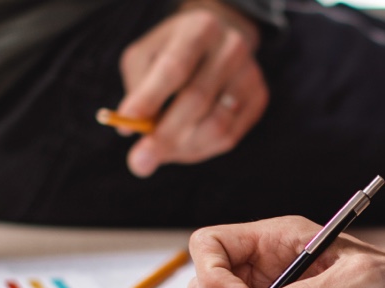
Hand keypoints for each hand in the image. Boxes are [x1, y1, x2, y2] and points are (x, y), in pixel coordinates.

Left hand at [116, 0, 268, 177]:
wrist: (217, 41)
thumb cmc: (171, 52)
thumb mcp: (146, 56)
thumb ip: (138, 89)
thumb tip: (132, 131)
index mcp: (200, 28)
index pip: (174, 67)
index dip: (150, 99)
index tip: (126, 127)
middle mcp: (232, 47)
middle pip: (197, 99)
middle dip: (164, 136)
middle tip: (138, 162)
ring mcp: (250, 74)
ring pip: (216, 125)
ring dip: (183, 147)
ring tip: (160, 151)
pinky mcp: (259, 97)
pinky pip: (229, 137)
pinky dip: (200, 149)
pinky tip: (183, 144)